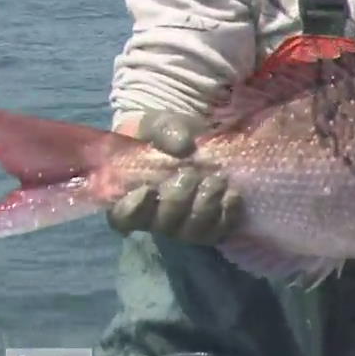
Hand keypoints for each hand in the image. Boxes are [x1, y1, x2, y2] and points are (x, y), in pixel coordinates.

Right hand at [106, 111, 243, 244]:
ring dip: (205, 206)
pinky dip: (227, 213)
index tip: (148, 190)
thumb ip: (164, 129)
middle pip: (163, 225)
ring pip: (193, 232)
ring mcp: (186, 225)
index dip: (132, 210)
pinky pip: (220, 230)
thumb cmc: (170, 135)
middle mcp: (158, 217)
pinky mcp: (213, 225)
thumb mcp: (160, 123)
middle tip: (192, 173)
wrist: (202, 140)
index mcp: (133, 195)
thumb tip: (181, 146)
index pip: (122, 218)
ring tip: (217, 180)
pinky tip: (232, 193)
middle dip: (178, 199)